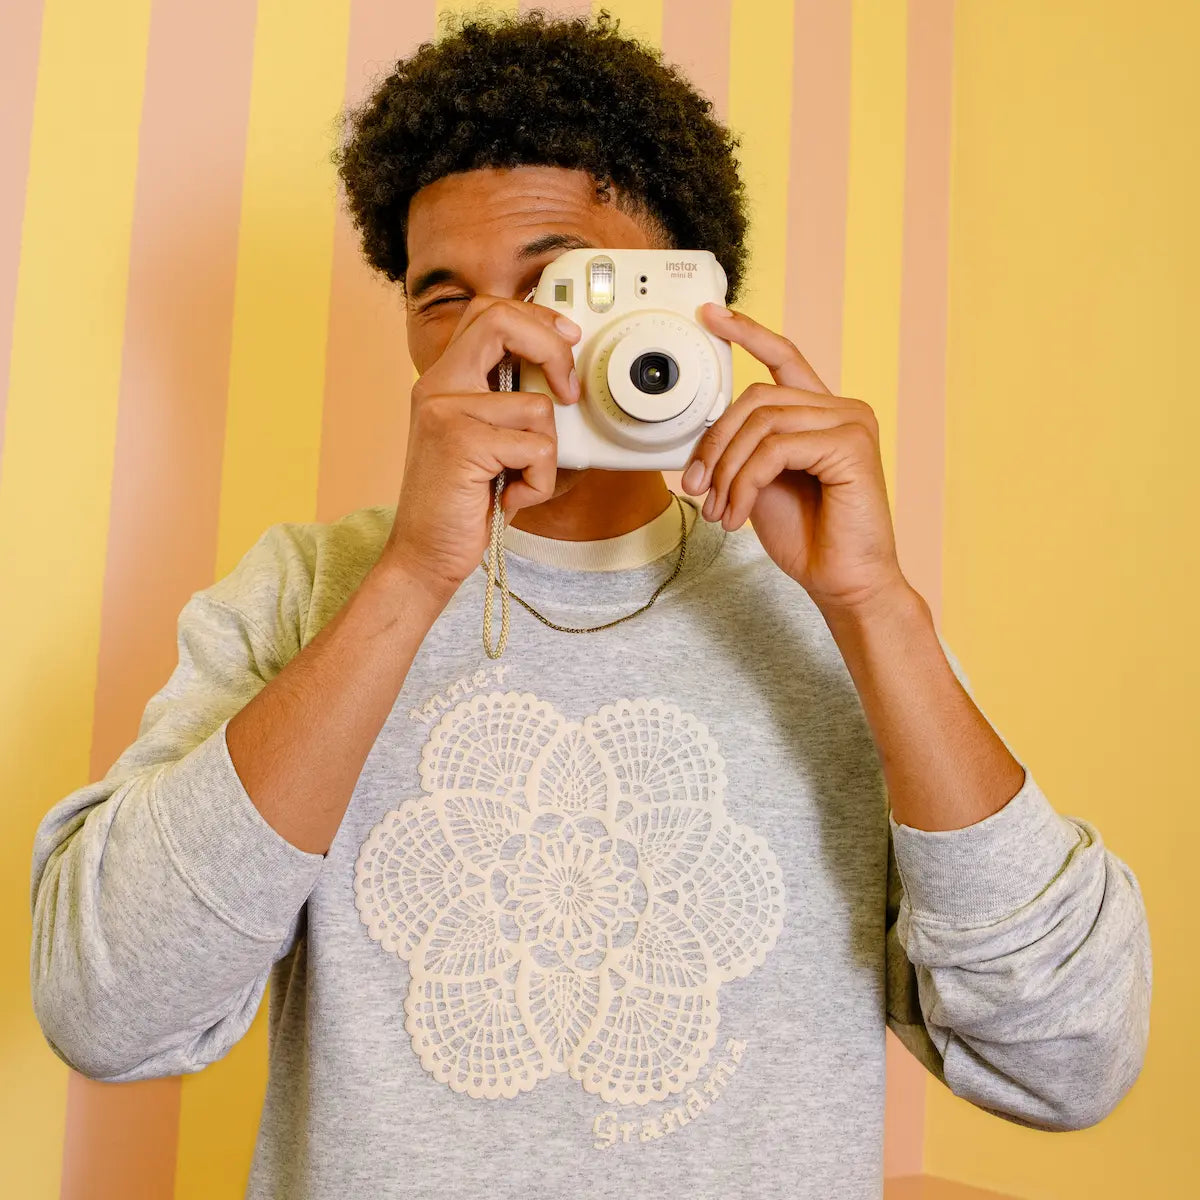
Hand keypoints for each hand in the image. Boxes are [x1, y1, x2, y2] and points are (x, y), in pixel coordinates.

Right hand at [379, 295, 581, 600]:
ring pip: (537, 406)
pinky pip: (537, 448)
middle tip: (568, 391)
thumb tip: (559, 373)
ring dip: (545, 454)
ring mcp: (446, 411)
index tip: (567, 337)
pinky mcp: (461, 442)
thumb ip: (504, 403)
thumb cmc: (461, 502)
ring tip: (517, 479)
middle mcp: (438, 387)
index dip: (535, 315)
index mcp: (444, 380)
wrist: (425, 553)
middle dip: (552, 349)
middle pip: (502, 321)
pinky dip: (537, 481)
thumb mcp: (484, 440)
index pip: (488, 312)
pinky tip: (510, 497)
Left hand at [681, 302, 910, 612]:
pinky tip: (739, 514)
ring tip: (720, 510)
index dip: (746, 332)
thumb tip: (704, 431)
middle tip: (697, 487)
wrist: (842, 581)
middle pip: (756, 397)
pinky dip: (745, 483)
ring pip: (761, 422)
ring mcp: (851, 423)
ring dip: (726, 471)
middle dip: (715, 443)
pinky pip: (775, 448)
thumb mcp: (759, 482)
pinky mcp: (852, 445)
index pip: (783, 357)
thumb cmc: (808, 536)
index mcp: (820, 413)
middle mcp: (841, 409)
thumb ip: (742, 447)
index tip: (710, 315)